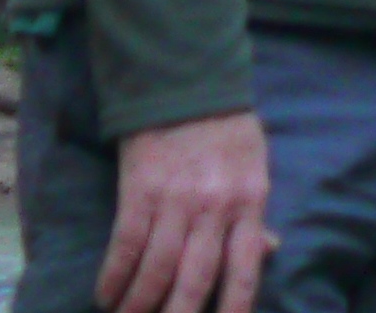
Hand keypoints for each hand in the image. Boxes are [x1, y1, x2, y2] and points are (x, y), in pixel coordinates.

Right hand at [99, 108, 275, 312]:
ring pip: (156, 271)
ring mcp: (175, 201)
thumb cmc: (226, 131)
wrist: (186, 85)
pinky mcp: (139, 191)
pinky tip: (106, 295)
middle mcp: (214, 208)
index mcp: (249, 203)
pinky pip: (126, 246)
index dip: (234, 309)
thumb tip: (268, 251)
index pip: (245, 270)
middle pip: (195, 280)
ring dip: (138, 305)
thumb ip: (255, 214)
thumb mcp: (254, 168)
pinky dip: (114, 277)